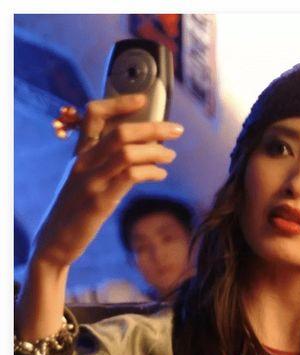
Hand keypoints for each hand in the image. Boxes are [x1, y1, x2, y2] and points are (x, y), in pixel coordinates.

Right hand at [34, 94, 183, 268]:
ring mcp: (91, 181)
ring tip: (171, 155)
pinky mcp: (100, 201)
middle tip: (176, 129)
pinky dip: (150, 172)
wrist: (55, 242)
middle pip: (120, 132)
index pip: (94, 114)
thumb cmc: (74, 213)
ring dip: (155, 150)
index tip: (143, 100)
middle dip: (153, 127)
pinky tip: (161, 175)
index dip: (119, 103)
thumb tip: (139, 155)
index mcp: (79, 154)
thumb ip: (105, 166)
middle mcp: (83, 162)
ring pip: (127, 152)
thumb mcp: (85, 183)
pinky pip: (129, 176)